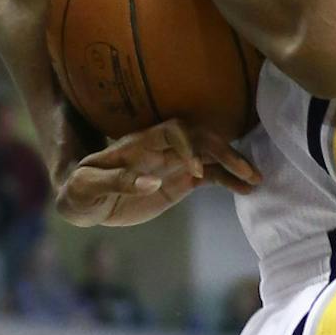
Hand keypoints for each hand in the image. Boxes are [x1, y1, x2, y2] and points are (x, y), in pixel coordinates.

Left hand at [53, 118, 257, 226]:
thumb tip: (151, 181)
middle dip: (223, 151)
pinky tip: (247, 189)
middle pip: (199, 138)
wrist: (83, 201)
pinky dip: (229, 180)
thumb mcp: (87, 186)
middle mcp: (161, 149)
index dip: (188, 147)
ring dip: (232, 163)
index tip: (196, 173)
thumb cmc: (80, 190)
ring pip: (210, 155)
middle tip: (246, 170)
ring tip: (255, 178)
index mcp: (138, 145)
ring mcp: (173, 163)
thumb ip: (116, 181)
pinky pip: (210, 175)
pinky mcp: (180, 180)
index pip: (172, 132)